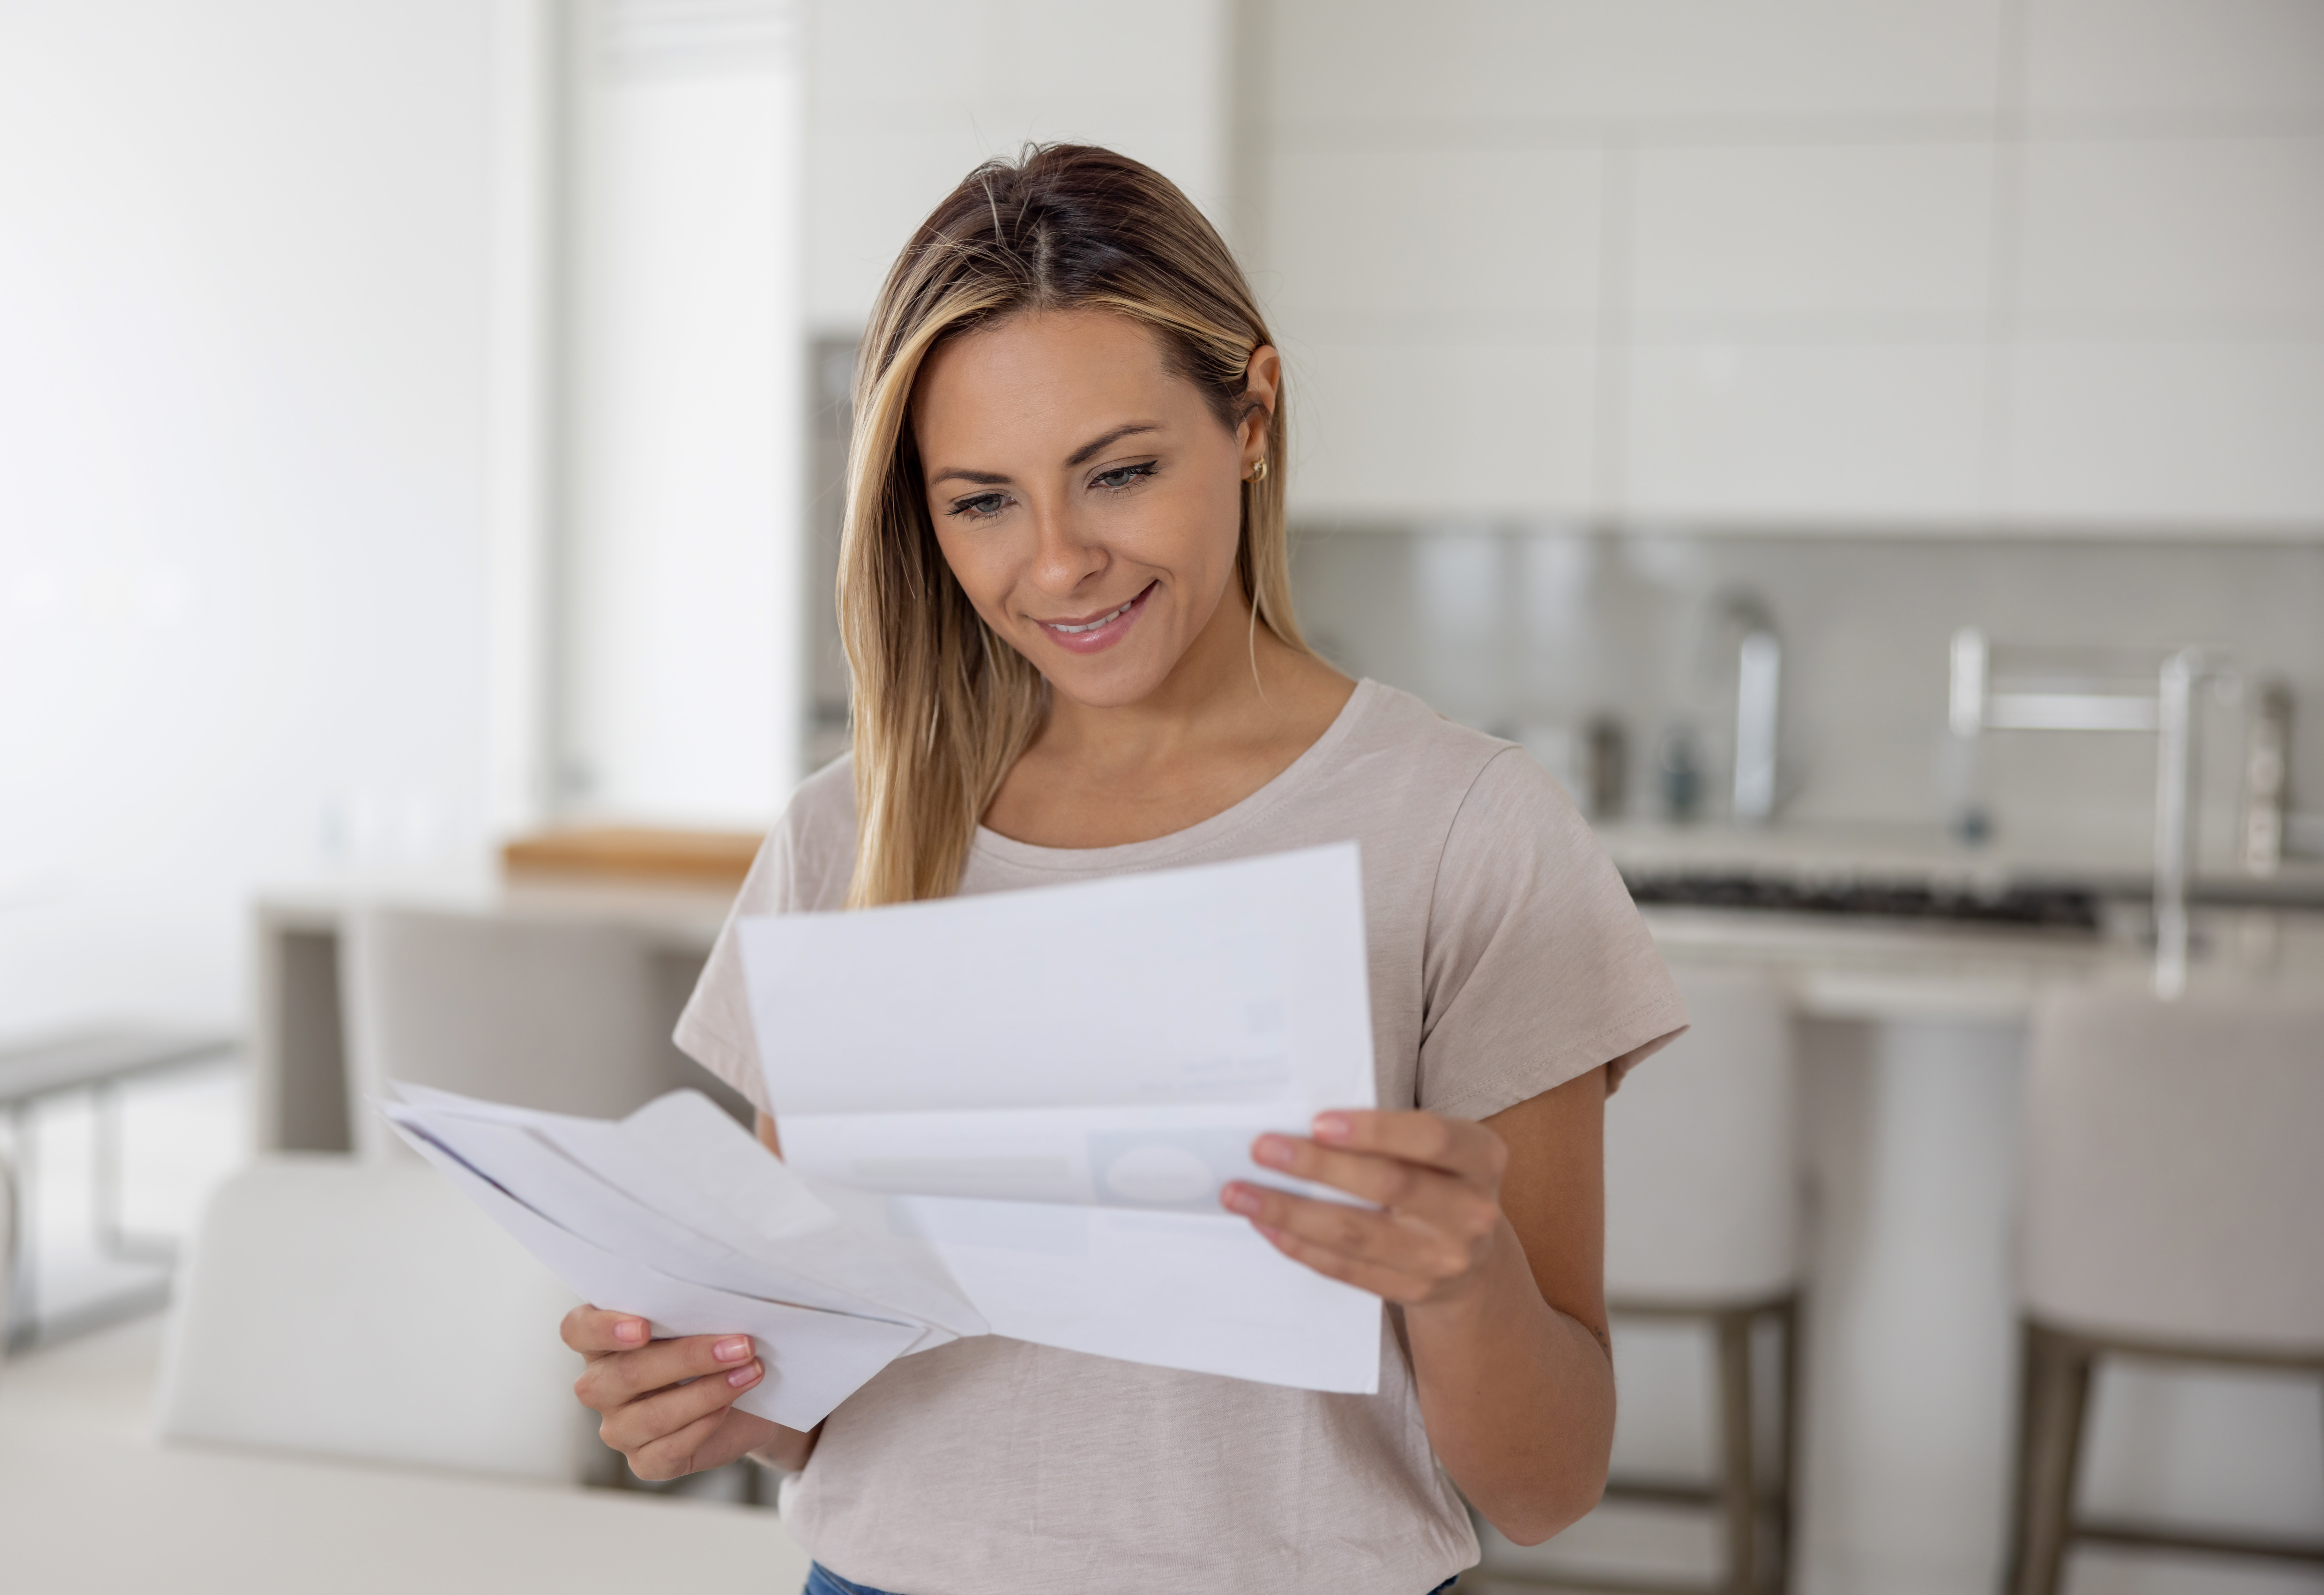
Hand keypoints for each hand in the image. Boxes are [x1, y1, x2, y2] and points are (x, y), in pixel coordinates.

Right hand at [562, 1306, 780, 1479]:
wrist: (747, 1396)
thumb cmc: (714, 1345)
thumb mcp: (700, 1319)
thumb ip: (689, 1307)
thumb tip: (717, 1296)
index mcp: (601, 1341)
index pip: (577, 1330)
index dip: (603, 1328)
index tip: (642, 1327)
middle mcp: (600, 1386)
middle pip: (626, 1373)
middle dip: (689, 1357)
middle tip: (741, 1344)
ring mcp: (618, 1428)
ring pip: (652, 1415)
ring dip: (709, 1391)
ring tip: (750, 1370)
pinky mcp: (645, 1462)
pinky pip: (668, 1449)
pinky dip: (705, 1424)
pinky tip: (732, 1404)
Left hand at [1222, 1110, 1510, 1308]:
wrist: (1472, 1259)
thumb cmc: (1437, 1181)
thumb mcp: (1435, 1151)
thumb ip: (1389, 1136)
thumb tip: (1302, 1122)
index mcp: (1482, 1158)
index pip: (1431, 1138)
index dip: (1375, 1130)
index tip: (1317, 1121)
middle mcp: (1472, 1211)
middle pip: (1389, 1185)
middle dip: (1318, 1166)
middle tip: (1262, 1148)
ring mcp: (1444, 1258)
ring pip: (1357, 1233)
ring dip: (1291, 1211)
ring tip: (1241, 1192)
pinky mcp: (1413, 1290)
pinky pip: (1346, 1269)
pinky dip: (1301, 1245)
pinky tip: (1266, 1224)